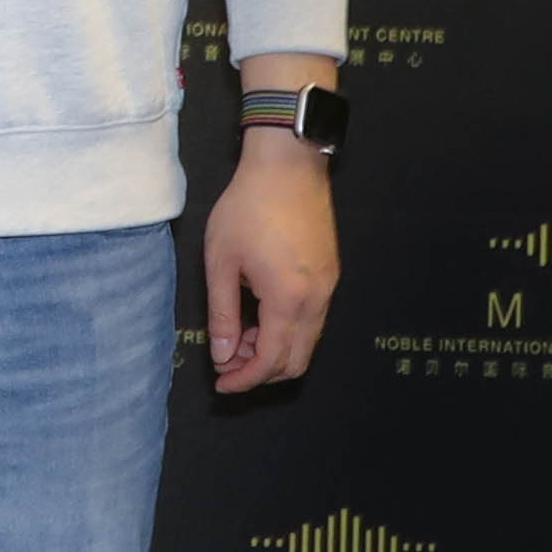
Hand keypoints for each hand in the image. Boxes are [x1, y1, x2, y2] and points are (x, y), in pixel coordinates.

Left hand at [201, 131, 337, 392]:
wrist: (288, 166)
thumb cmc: (247, 208)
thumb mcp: (222, 261)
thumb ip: (222, 313)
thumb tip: (223, 355)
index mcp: (289, 300)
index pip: (272, 360)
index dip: (245, 379)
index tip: (221, 384)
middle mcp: (318, 301)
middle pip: (297, 361)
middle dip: (261, 372)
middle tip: (227, 363)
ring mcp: (330, 288)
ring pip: (307, 341)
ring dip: (274, 350)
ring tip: (237, 337)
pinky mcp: (331, 275)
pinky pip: (312, 320)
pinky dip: (287, 330)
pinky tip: (258, 316)